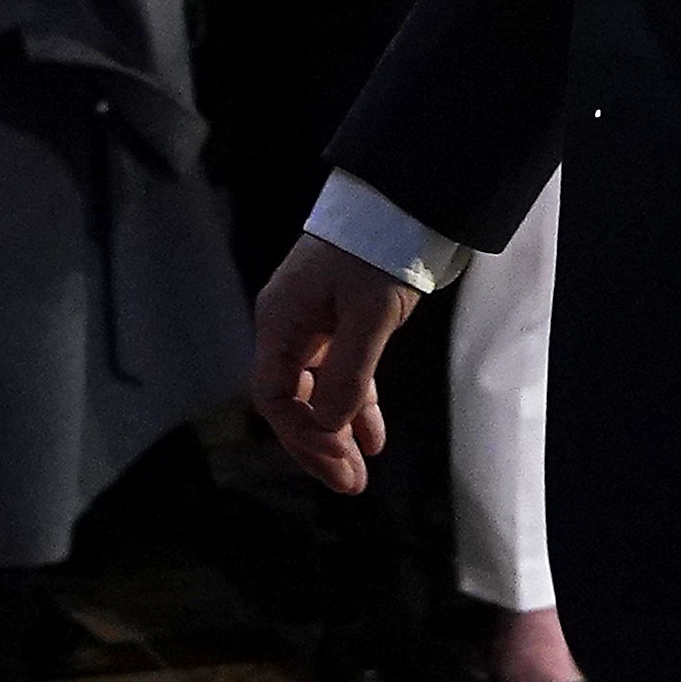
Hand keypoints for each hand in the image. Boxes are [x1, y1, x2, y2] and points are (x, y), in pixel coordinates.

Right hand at [251, 233, 416, 492]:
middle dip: (319, 444)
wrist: (404, 198)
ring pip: (316, 390)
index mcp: (281, 322)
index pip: (276, 397)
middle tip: (351, 483)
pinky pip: (340, 372)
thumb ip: (348, 371)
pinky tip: (373, 436)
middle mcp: (289, 324)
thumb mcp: (370, 313)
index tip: (337, 464)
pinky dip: (356, 403)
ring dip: (338, 429)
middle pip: (291, 400)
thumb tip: (329, 426)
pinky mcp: (340, 318)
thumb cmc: (381, 249)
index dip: (302, 437)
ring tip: (361, 469)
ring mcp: (313, 321)